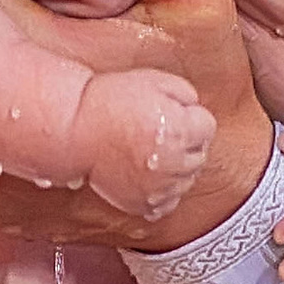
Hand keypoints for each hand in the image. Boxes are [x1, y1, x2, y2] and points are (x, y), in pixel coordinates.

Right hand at [73, 66, 217, 220]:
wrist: (75, 130)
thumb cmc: (110, 101)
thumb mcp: (153, 80)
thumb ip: (185, 93)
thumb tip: (195, 108)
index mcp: (180, 130)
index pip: (208, 127)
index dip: (191, 117)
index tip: (174, 114)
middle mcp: (173, 163)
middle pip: (200, 155)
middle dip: (187, 142)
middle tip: (160, 131)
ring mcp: (158, 187)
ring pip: (186, 181)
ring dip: (177, 167)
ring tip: (152, 151)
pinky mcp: (142, 202)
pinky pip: (167, 203)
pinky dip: (162, 190)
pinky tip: (148, 174)